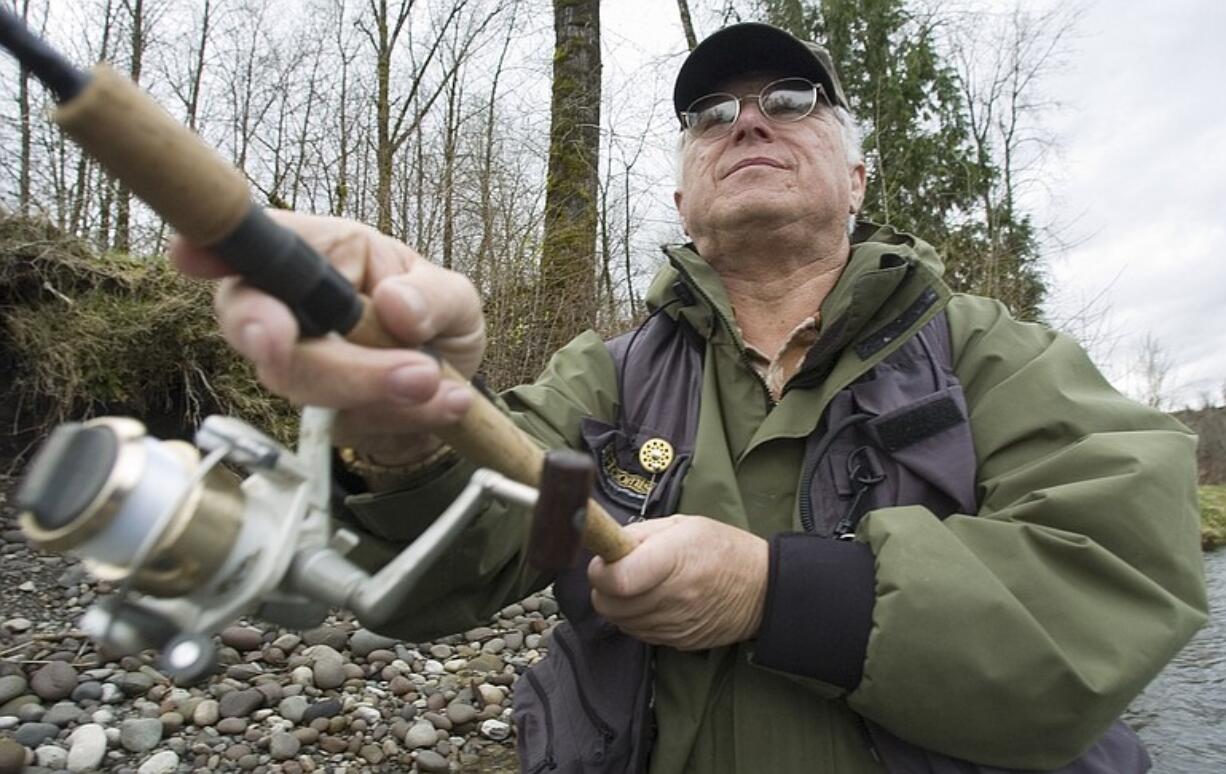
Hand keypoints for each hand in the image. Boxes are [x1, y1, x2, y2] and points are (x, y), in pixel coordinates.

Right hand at [170, 211, 485, 459]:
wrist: (447, 386)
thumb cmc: (436, 319)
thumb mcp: (456, 298)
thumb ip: (434, 298)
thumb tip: (394, 305)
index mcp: (320, 252)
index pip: (256, 244)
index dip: (216, 249)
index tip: (192, 256)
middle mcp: (289, 303)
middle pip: (260, 326)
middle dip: (328, 358)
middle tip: (410, 371)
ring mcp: (293, 360)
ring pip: (301, 382)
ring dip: (379, 389)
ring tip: (440, 382)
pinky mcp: (311, 409)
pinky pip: (342, 419)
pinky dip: (402, 416)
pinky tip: (446, 402)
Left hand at [587, 515, 768, 649]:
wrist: (763, 590)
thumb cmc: (722, 549)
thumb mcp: (683, 525)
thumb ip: (640, 534)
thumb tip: (606, 544)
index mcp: (673, 560)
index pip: (617, 579)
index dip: (600, 569)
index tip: (604, 559)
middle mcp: (673, 597)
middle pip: (609, 604)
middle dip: (604, 587)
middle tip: (618, 571)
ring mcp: (675, 624)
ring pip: (620, 622)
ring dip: (619, 605)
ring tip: (639, 586)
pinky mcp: (677, 642)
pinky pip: (638, 634)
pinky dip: (635, 619)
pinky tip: (653, 602)